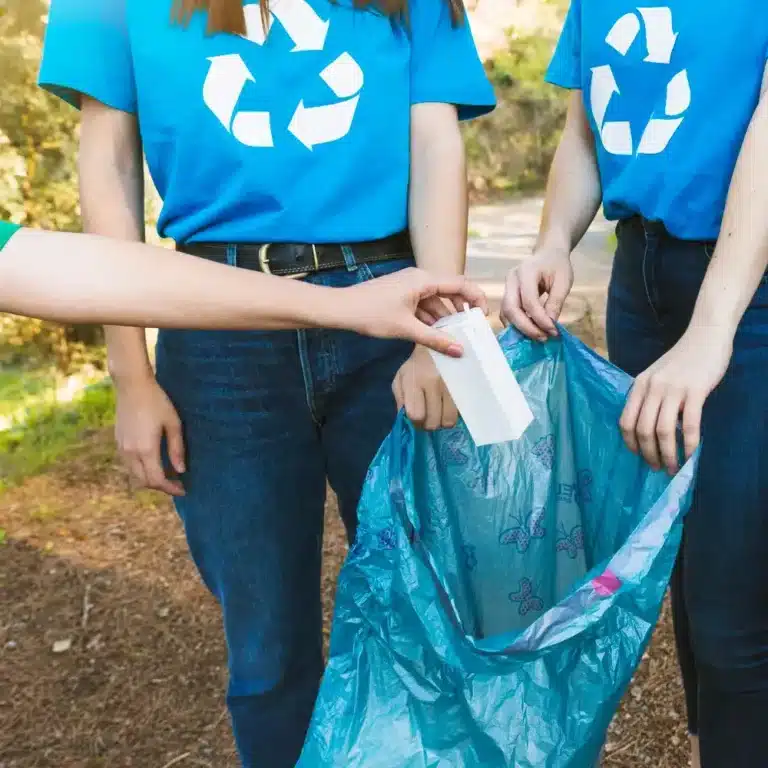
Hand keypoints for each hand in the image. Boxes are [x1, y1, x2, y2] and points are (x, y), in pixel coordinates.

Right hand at [114, 375, 185, 495]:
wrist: (132, 385)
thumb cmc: (157, 401)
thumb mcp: (173, 423)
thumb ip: (177, 448)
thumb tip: (181, 471)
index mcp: (146, 449)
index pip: (157, 480)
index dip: (171, 488)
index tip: (184, 490)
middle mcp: (130, 452)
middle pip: (144, 481)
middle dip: (161, 486)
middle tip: (178, 483)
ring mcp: (121, 447)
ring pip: (135, 474)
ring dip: (150, 479)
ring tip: (168, 474)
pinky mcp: (118, 441)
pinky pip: (129, 464)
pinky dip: (141, 469)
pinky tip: (155, 462)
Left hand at [346, 267, 487, 356]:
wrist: (341, 309)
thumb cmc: (371, 314)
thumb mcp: (406, 329)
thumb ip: (435, 339)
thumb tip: (460, 351)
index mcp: (424, 279)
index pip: (461, 284)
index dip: (476, 299)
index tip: (482, 317)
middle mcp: (419, 278)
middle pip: (450, 292)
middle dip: (461, 311)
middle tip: (471, 330)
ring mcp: (409, 286)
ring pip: (436, 301)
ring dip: (444, 318)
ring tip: (454, 338)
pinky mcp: (401, 295)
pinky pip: (423, 305)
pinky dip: (430, 319)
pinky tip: (434, 335)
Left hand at [392, 345, 456, 430]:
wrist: (440, 344)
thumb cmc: (417, 364)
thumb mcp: (401, 378)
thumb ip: (400, 399)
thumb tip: (407, 420)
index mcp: (415, 380)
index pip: (416, 414)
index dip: (416, 422)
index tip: (417, 417)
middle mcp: (434, 382)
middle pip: (433, 421)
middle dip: (429, 423)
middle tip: (429, 415)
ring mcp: (452, 384)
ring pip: (449, 420)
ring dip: (443, 421)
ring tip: (440, 411)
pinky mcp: (465, 386)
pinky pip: (460, 412)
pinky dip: (454, 413)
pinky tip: (449, 406)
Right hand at [500, 249, 573, 340]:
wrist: (548, 254)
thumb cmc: (557, 265)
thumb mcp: (564, 281)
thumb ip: (555, 302)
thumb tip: (550, 325)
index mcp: (526, 271)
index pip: (528, 300)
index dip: (539, 319)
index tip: (553, 331)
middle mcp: (511, 279)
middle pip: (511, 308)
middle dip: (526, 327)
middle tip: (543, 338)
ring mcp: (506, 287)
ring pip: (506, 313)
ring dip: (520, 328)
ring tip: (539, 336)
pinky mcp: (507, 295)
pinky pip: (507, 314)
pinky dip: (517, 325)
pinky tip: (531, 331)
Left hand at [619, 325, 731, 473]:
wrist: (705, 336)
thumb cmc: (681, 359)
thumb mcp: (655, 376)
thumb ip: (649, 396)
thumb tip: (647, 428)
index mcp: (639, 385)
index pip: (625, 420)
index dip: (630, 442)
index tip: (638, 456)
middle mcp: (652, 388)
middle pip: (643, 430)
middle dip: (648, 454)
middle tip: (657, 468)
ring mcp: (673, 389)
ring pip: (663, 430)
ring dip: (667, 454)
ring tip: (672, 467)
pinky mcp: (695, 391)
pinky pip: (689, 424)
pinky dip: (688, 444)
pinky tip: (690, 455)